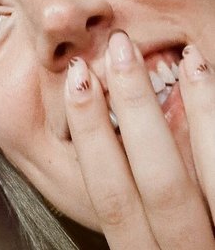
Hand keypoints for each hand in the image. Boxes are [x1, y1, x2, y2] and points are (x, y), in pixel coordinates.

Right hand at [64, 31, 214, 248]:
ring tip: (184, 56)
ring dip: (198, 113)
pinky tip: (212, 84)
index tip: (78, 81)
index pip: (109, 195)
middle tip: (118, 49)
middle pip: (158, 181)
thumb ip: (132, 214)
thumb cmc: (172, 249)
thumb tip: (106, 143)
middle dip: (133, 108)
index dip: (91, 134)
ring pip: (209, 181)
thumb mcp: (146, 248)